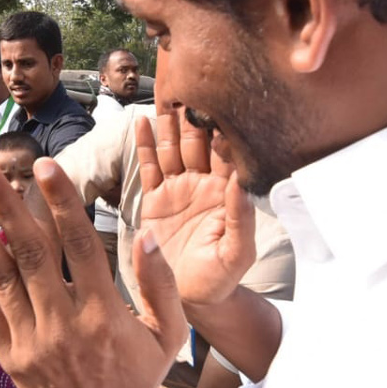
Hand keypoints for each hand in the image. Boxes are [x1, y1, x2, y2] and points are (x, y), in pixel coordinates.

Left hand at [0, 159, 187, 387]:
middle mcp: (64, 322)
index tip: (46, 165)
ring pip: (1, 279)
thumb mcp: (167, 332)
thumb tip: (150, 235)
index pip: (79, 244)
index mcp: (103, 311)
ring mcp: (32, 340)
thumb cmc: (139, 375)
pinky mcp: (9, 355)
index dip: (61, 202)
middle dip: (8, 208)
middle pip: (32, 254)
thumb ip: (161, 283)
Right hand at [135, 110, 255, 305]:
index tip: (219, 107)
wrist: (190, 297)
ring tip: (167, 97)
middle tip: (190, 89)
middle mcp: (202, 185)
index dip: (222, 131)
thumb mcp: (237, 254)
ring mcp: (178, 189)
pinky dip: (146, 144)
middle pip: (198, 143)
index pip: (226, 155)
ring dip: (170, 124)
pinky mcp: (155, 198)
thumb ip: (242, 218)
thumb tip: (242, 181)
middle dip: (195, 118)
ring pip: (173, 148)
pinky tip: (144, 121)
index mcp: (225, 195)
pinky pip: (150, 166)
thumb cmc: (220, 279)